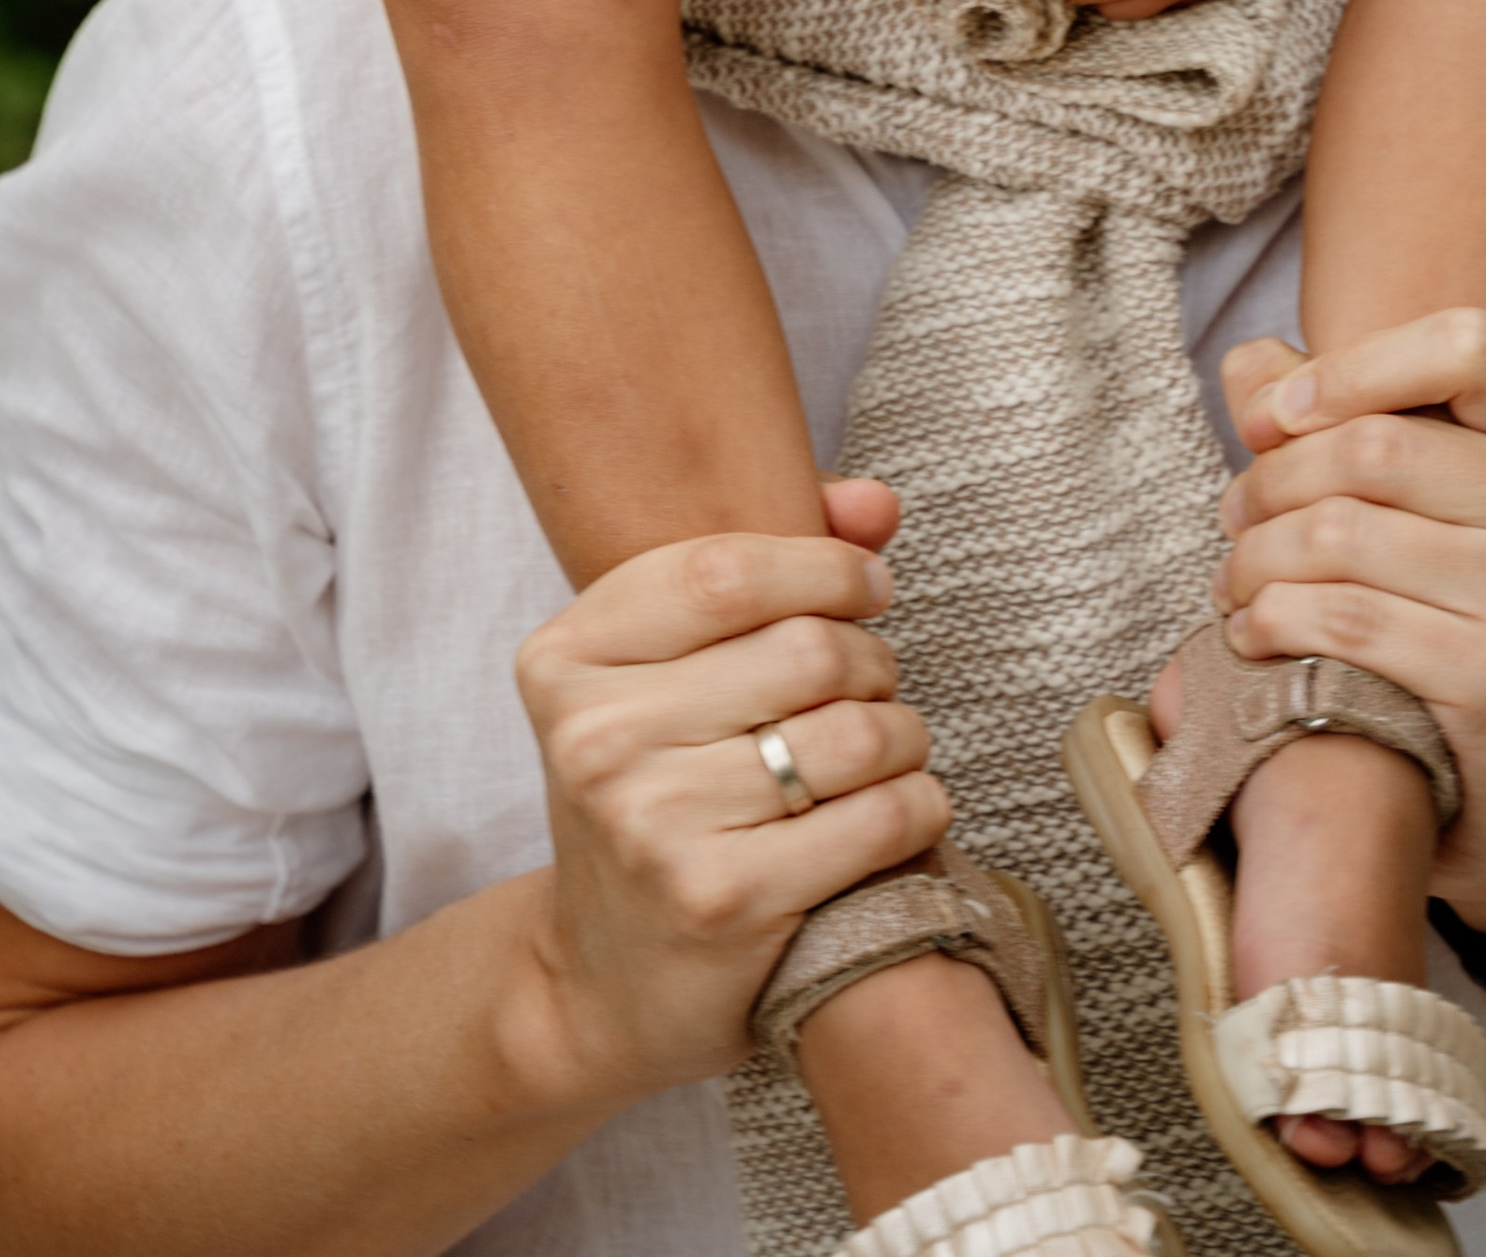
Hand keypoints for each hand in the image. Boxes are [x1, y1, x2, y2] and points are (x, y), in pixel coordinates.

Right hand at [510, 487, 950, 1113]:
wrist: (601, 982)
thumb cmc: (651, 799)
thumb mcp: (664, 679)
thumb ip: (767, 571)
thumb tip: (876, 504)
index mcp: (566, 660)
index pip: (725, 568)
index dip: (823, 565)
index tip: (868, 585)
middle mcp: (596, 737)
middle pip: (805, 648)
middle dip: (871, 659)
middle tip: (876, 685)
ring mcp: (654, 824)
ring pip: (853, 734)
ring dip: (905, 734)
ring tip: (893, 748)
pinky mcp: (723, 901)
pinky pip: (876, 821)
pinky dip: (919, 805)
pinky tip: (908, 808)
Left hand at [1214, 318, 1485, 933]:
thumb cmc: (1440, 605)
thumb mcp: (1407, 495)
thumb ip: (1332, 414)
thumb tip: (1248, 365)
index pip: (1466, 344)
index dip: (1350, 368)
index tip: (1270, 418)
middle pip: (1380, 446)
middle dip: (1273, 479)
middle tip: (1233, 515)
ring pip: (1347, 532)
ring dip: (1256, 556)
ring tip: (1233, 577)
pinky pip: (1349, 619)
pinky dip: (1273, 620)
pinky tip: (1250, 632)